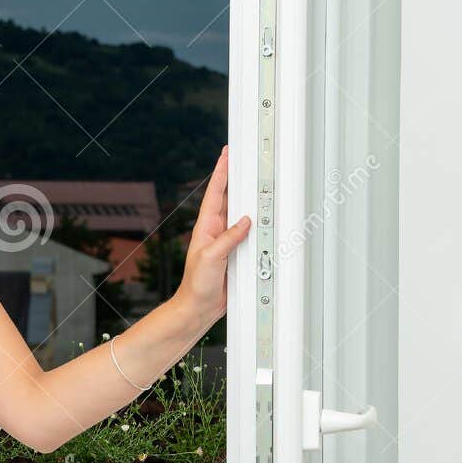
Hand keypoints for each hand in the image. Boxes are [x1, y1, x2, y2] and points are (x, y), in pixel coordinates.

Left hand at [174, 145, 250, 328]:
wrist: (199, 307)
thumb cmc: (196, 285)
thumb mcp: (210, 258)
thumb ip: (228, 239)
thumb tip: (246, 221)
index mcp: (206, 227)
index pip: (216, 194)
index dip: (221, 173)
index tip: (227, 154)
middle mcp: (216, 231)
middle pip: (229, 199)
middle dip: (236, 178)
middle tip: (245, 159)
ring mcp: (226, 241)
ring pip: (241, 215)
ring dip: (249, 199)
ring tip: (258, 180)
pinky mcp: (235, 253)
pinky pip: (249, 233)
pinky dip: (257, 223)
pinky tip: (265, 217)